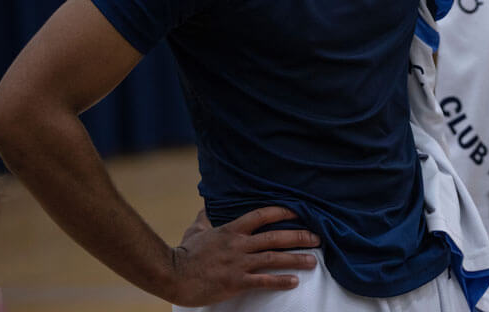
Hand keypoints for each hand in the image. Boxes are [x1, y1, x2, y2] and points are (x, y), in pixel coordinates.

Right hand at [167, 205, 320, 305]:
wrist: (172, 275)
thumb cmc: (183, 254)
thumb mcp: (195, 231)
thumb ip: (205, 219)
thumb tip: (206, 207)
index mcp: (231, 230)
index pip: (262, 215)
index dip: (282, 211)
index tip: (299, 212)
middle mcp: (238, 244)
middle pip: (275, 236)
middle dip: (299, 236)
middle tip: (317, 237)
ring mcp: (238, 263)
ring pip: (274, 257)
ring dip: (296, 258)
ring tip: (314, 260)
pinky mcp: (235, 281)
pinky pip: (263, 280)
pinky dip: (280, 280)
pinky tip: (294, 282)